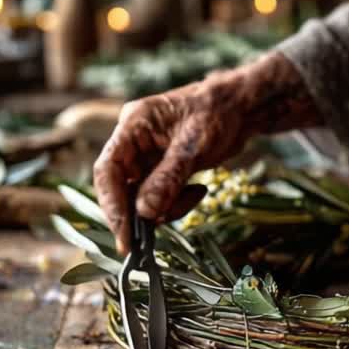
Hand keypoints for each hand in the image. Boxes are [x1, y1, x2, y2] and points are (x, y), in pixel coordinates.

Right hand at [93, 51, 321, 254]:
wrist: (240, 109)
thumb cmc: (217, 113)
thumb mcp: (194, 146)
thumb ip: (168, 178)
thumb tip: (145, 212)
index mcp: (133, 125)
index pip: (108, 169)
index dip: (111, 204)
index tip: (124, 235)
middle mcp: (134, 143)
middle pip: (120, 186)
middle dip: (137, 213)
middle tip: (150, 239)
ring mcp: (147, 158)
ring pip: (140, 197)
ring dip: (164, 208)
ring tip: (193, 195)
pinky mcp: (161, 170)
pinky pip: (159, 197)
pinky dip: (176, 202)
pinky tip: (198, 190)